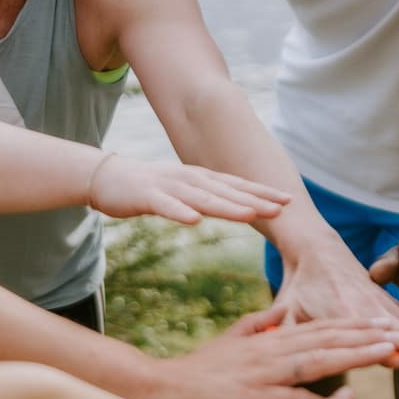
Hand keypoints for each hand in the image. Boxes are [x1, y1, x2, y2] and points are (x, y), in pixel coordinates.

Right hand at [88, 154, 290, 224]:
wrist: (109, 177)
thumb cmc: (152, 189)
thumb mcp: (186, 193)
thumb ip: (209, 199)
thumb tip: (239, 207)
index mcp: (201, 179)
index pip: (237, 186)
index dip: (262, 192)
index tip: (289, 200)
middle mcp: (190, 179)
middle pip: (227, 191)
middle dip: (255, 200)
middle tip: (282, 208)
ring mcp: (169, 187)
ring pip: (202, 198)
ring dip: (227, 207)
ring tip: (250, 215)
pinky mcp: (148, 196)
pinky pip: (166, 206)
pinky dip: (180, 213)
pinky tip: (193, 221)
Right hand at [147, 310, 398, 398]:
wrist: (163, 392)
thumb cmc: (199, 372)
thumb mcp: (231, 341)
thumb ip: (257, 326)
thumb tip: (279, 315)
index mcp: (270, 338)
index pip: (320, 327)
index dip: (354, 325)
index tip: (383, 323)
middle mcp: (271, 350)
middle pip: (327, 339)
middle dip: (365, 336)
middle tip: (398, 333)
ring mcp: (263, 374)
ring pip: (318, 361)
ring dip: (354, 356)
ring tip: (385, 353)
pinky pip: (291, 398)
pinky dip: (318, 398)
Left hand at [273, 246, 398, 353]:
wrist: (318, 249)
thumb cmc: (299, 285)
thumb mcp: (287, 309)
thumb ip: (283, 332)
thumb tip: (271, 354)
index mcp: (341, 310)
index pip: (366, 334)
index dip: (383, 348)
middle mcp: (367, 306)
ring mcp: (382, 302)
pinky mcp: (390, 301)